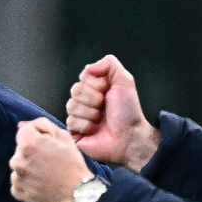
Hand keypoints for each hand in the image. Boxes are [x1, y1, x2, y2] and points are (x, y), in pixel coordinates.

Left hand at [10, 118, 90, 201]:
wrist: (77, 196)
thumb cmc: (73, 166)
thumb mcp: (64, 137)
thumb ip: (42, 125)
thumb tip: (23, 124)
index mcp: (28, 144)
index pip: (25, 130)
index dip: (38, 135)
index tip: (49, 144)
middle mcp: (17, 160)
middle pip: (21, 149)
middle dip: (33, 152)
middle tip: (50, 162)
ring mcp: (16, 178)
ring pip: (20, 166)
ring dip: (30, 168)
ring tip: (47, 176)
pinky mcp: (18, 193)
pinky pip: (19, 183)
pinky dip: (28, 183)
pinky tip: (42, 185)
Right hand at [66, 55, 158, 172]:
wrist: (129, 136)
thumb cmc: (128, 112)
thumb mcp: (125, 81)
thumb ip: (109, 64)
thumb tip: (88, 68)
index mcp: (94, 88)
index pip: (83, 77)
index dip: (97, 85)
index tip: (108, 92)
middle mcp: (84, 101)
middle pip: (75, 90)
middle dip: (94, 99)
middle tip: (105, 108)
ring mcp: (78, 116)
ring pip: (72, 106)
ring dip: (91, 113)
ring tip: (101, 120)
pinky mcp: (74, 132)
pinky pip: (71, 122)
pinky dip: (86, 126)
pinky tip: (95, 130)